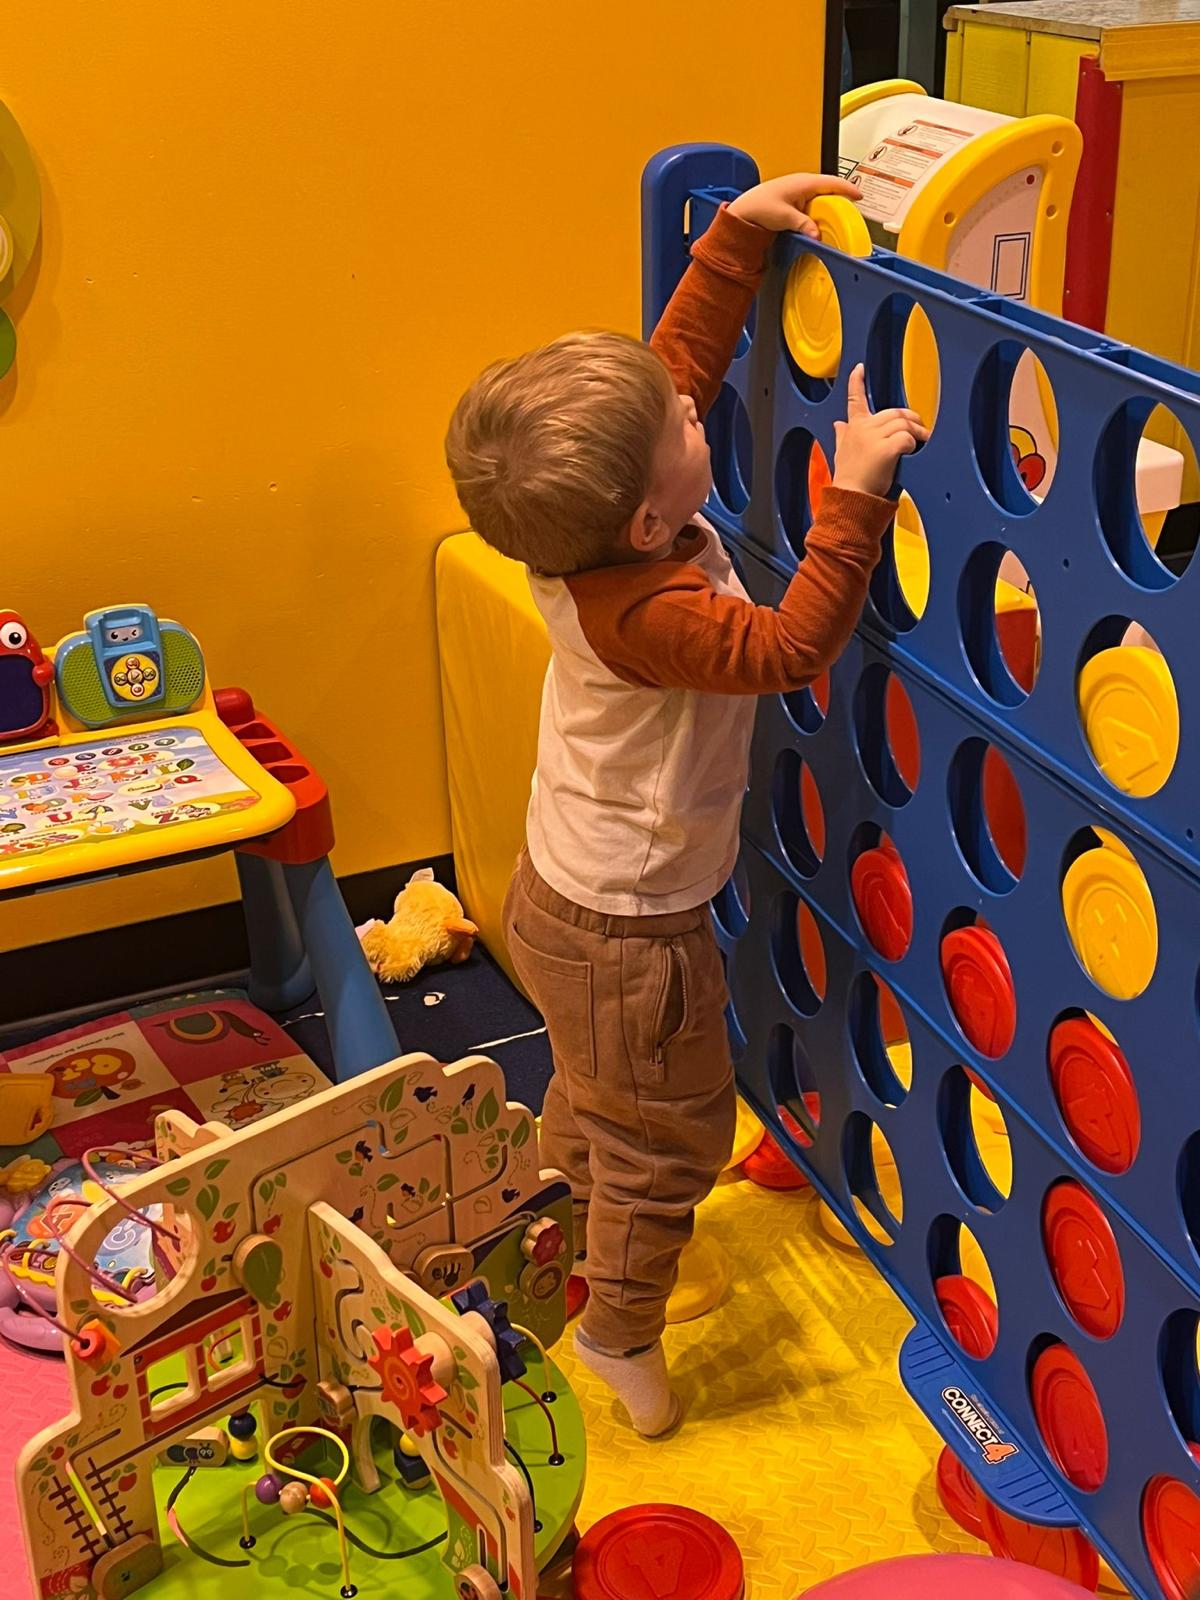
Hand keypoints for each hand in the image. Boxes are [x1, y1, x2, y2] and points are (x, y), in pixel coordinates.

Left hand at [728, 172, 861, 236]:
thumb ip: (803, 225)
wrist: (743, 212)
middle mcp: (803, 184)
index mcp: (804, 182)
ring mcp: (798, 192)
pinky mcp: (794, 202)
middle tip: (849, 212)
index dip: (848, 189)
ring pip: (821, 198)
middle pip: (829, 190)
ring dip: (828, 208)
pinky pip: (812, 205)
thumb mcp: (784, 217)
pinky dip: (818, 213)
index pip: (833, 182)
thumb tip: (817, 235)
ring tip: (835, 219)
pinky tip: (818, 223)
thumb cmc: (758, 207)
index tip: (859, 196)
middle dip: (840, 199)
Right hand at [833, 365, 928, 497]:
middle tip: (920, 430)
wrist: (851, 498)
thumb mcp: (841, 453)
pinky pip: (907, 438)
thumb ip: (842, 436)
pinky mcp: (886, 449)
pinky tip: (910, 453)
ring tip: (920, 443)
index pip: (854, 400)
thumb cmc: (849, 479)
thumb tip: (838, 425)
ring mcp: (873, 437)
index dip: (856, 382)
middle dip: (910, 420)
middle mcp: (863, 428)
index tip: (859, 369)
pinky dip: (913, 445)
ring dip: (916, 433)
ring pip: (903, 424)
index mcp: (853, 427)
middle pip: (894, 413)